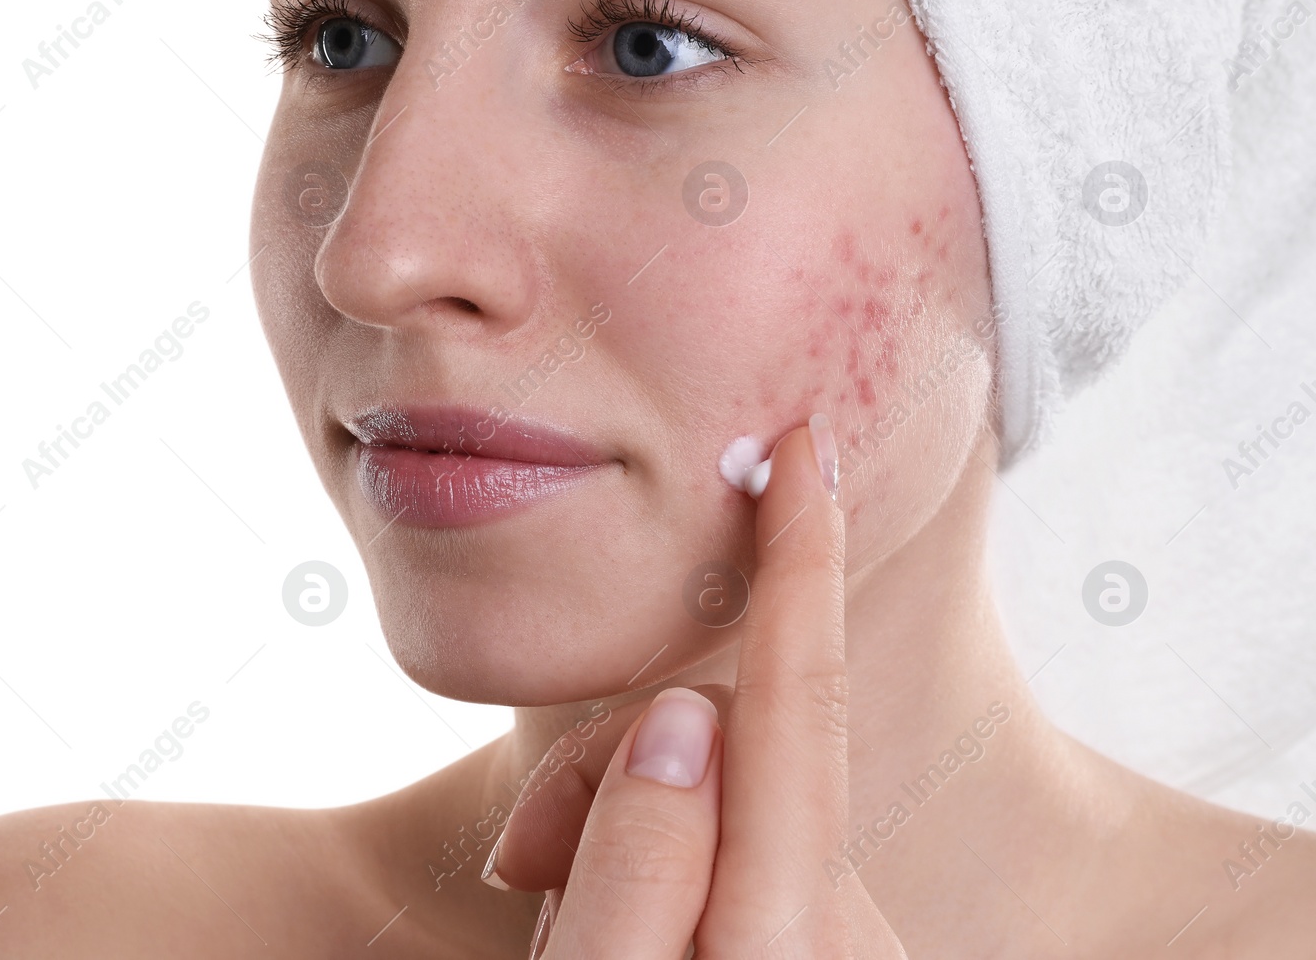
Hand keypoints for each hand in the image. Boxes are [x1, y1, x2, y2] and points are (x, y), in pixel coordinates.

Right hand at [488, 416, 906, 957]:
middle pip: (721, 752)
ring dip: (619, 835)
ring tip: (557, 923)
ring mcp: (837, 944)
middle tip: (519, 860)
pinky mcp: (813, 952)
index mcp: (787, 933)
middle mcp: (839, 929)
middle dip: (612, 773)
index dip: (798, 560)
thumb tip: (679, 718)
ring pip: (714, 802)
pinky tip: (618, 941)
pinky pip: (727, 861)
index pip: (795, 705)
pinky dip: (652, 876)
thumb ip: (638, 859)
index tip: (807, 451)